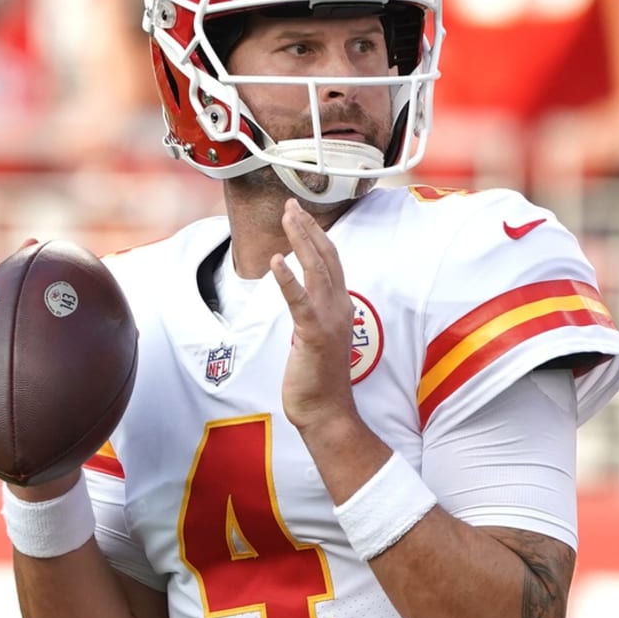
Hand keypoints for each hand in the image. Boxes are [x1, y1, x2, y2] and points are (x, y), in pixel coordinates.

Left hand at [270, 199, 357, 432]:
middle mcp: (340, 308)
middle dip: (308, 228)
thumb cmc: (319, 380)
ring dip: (302, 240)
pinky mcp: (313, 334)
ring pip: (317, 270)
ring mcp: (329, 320)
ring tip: (289, 217)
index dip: (317, 236)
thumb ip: (313, 318)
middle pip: (327, 258)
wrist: (327, 412)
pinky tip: (278, 261)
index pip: (332, 263)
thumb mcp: (316, 340)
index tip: (301, 216)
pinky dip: (289, 279)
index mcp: (341, 308)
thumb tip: (302, 307)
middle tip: (291, 205)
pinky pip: (300, 301)